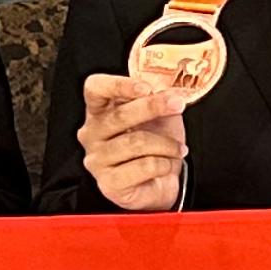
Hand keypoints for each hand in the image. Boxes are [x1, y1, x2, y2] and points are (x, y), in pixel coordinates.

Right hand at [77, 73, 188, 212]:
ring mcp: (97, 160)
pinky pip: (144, 167)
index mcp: (99, 111)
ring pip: (136, 143)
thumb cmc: (154, 146)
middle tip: (178, 105)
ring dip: (167, 144)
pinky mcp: (109, 183)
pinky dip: (164, 164)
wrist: (159, 184)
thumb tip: (170, 92)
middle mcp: (91, 134)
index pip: (95, 89)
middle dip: (153, 108)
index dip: (119, 85)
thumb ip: (158, 99)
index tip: (146, 88)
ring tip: (179, 149)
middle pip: (119, 115)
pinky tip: (167, 165)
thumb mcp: (159, 115)